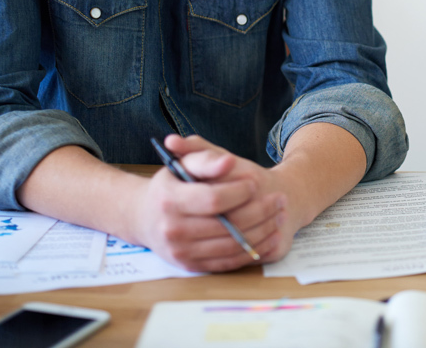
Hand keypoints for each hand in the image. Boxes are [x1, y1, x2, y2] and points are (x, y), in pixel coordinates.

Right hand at [131, 135, 288, 271]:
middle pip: (226, 225)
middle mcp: (172, 229)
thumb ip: (205, 159)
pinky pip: (228, 262)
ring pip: (231, 246)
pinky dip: (253, 251)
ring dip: (262, 232)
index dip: (239, 192)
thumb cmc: (170, 186)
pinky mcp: (191, 266)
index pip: (212, 199)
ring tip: (280, 216)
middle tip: (280, 200)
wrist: (145, 217)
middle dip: (259, 212)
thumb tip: (227, 161)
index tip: (255, 183)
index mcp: (169, 200)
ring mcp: (181, 252)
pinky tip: (270, 237)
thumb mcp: (183, 165)